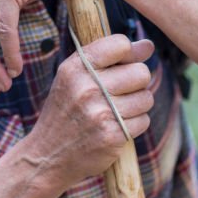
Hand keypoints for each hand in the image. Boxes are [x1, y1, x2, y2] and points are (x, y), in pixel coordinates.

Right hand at [25, 34, 154, 188]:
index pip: (121, 44)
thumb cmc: (66, 108)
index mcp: (77, 67)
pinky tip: (118, 124)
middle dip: (137, 81)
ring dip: (138, 103)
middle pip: (141, 72)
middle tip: (123, 89)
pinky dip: (135, 123)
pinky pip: (143, 120)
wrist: (48, 154)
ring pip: (146, 97)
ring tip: (120, 108)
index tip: (121, 64)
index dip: (128, 53)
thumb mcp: (75, 75)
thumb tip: (149, 45)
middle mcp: (88, 87)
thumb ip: (110, 56)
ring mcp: (101, 113)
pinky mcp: (112, 136)